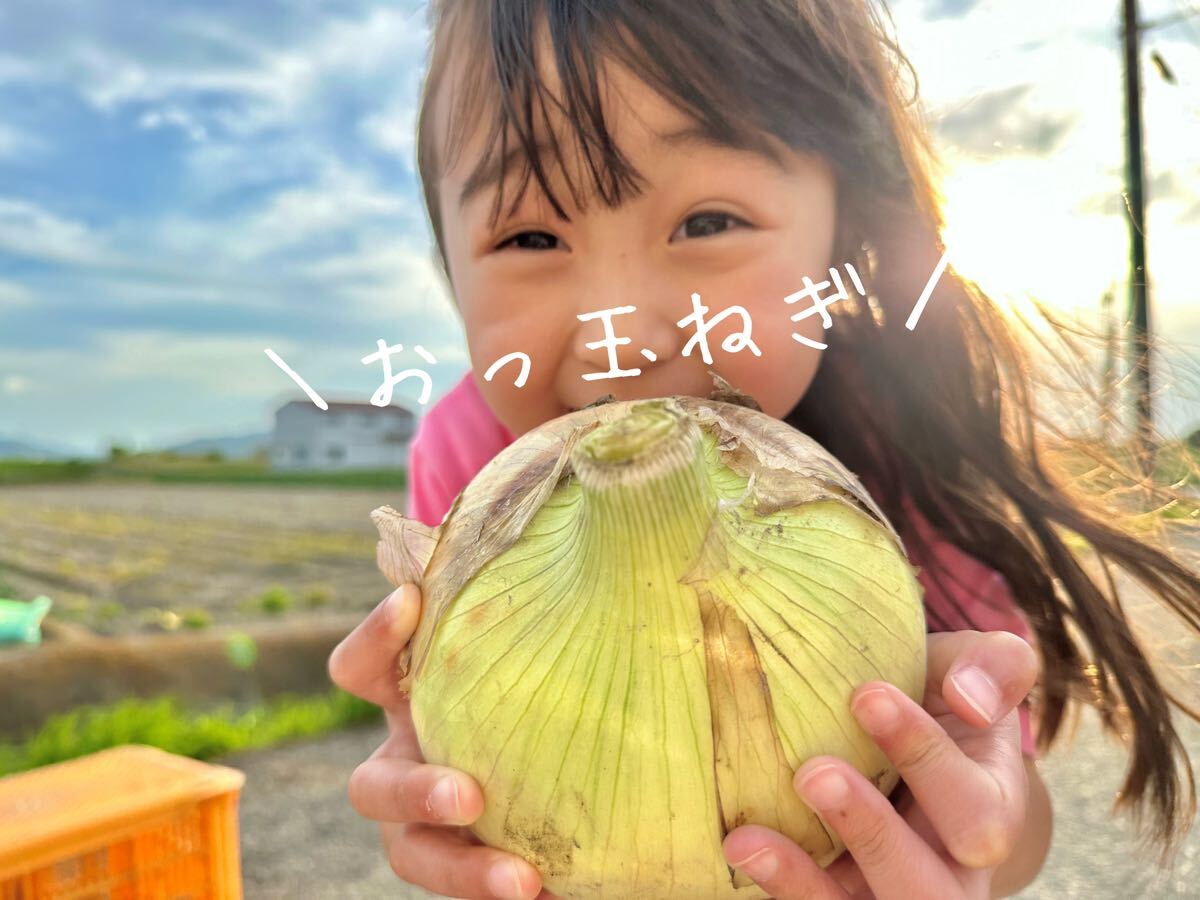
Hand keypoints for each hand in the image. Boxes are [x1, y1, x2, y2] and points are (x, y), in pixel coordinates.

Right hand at [328, 584, 554, 899]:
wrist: (576, 716)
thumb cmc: (538, 652)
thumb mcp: (525, 615)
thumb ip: (512, 572)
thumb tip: (553, 478)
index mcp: (410, 695)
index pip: (362, 666)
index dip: (375, 637)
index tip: (415, 600)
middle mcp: (412, 755)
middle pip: (373, 787)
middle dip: (414, 790)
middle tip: (470, 794)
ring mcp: (441, 815)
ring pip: (413, 856)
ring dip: (460, 871)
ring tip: (523, 885)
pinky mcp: (481, 857)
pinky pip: (476, 883)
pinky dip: (506, 891)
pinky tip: (562, 894)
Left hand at [721, 630, 1038, 898]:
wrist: (897, 731)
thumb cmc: (936, 694)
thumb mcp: (971, 668)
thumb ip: (994, 665)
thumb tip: (970, 697)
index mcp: (992, 810)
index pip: (977, 809)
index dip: (925, 757)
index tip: (866, 693)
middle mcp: (952, 871)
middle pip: (930, 889)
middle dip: (872, 833)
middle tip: (814, 772)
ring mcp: (893, 893)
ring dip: (806, 885)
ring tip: (747, 842)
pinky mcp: (844, 896)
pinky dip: (779, 890)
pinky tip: (737, 848)